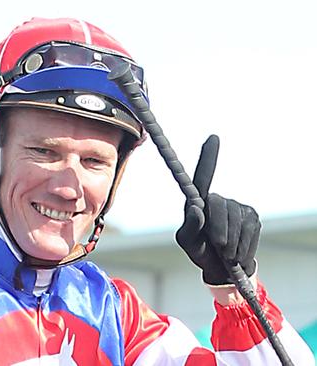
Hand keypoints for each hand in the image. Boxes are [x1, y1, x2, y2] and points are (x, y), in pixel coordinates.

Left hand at [175, 135, 260, 285]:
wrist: (223, 269)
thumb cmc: (200, 251)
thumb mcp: (188, 242)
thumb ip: (189, 226)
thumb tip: (195, 208)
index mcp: (198, 201)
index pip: (203, 177)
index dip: (208, 157)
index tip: (213, 137)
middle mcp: (218, 199)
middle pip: (219, 205)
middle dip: (218, 230)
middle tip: (219, 248)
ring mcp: (238, 206)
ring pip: (236, 219)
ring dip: (231, 242)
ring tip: (227, 254)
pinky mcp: (253, 217)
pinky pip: (250, 229)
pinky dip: (244, 246)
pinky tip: (238, 254)